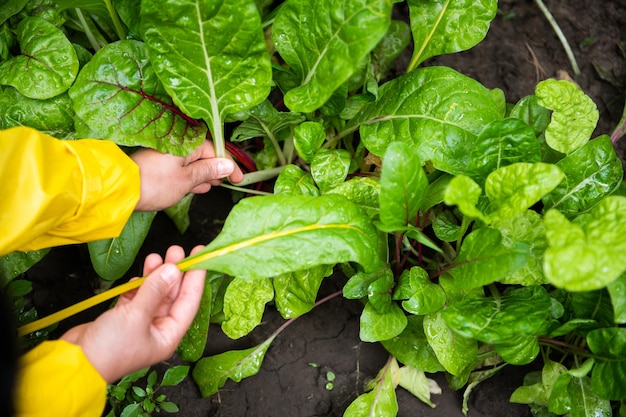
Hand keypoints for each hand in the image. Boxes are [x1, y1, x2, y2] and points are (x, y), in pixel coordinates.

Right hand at [60, 245, 205, 382]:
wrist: (75, 365)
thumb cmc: (109, 348)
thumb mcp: (136, 315)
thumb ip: (155, 290)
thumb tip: (173, 270)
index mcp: (168, 335)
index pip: (189, 301)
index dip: (195, 278)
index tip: (200, 256)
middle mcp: (157, 330)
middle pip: (172, 296)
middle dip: (173, 273)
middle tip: (176, 251)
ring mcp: (139, 325)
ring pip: (153, 295)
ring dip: (154, 276)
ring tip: (155, 257)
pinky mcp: (122, 320)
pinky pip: (136, 299)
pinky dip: (137, 287)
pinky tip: (136, 278)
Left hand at [131, 140, 244, 210]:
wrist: (122, 189)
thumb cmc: (155, 183)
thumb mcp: (187, 179)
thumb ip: (208, 171)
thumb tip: (226, 166)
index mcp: (187, 142)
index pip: (215, 150)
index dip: (229, 165)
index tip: (239, 179)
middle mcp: (176, 143)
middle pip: (203, 153)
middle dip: (216, 168)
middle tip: (227, 182)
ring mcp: (165, 153)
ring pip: (191, 161)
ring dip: (203, 173)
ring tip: (212, 186)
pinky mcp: (157, 163)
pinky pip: (180, 166)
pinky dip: (190, 176)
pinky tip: (196, 186)